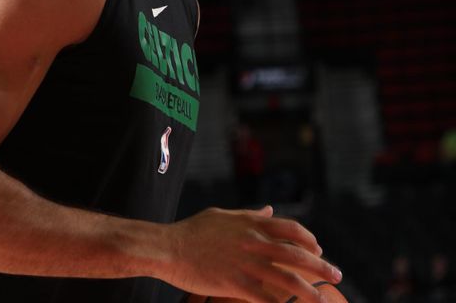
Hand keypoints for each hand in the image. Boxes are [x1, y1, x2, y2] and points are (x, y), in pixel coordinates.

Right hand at [162, 206, 341, 302]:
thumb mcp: (222, 216)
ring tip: (323, 300)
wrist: (168, 247)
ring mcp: (246, 263)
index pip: (291, 229)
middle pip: (297, 254)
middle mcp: (253, 242)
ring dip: (309, 291)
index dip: (309, 240)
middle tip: (336, 275)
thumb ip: (249, 215)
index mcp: (250, 224)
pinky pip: (267, 298)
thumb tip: (269, 210)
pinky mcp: (236, 283)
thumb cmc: (192, 231)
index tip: (318, 249)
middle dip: (321, 265)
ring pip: (288, 278)